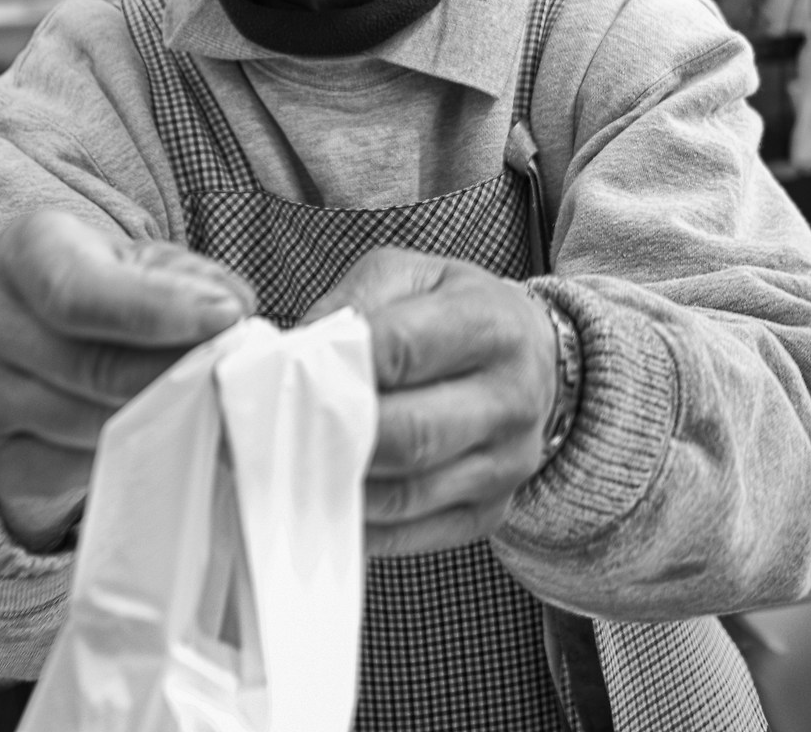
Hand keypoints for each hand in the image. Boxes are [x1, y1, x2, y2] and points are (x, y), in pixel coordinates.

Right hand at [0, 209, 256, 551]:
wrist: (46, 338)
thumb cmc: (111, 292)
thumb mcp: (150, 266)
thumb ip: (195, 281)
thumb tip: (232, 311)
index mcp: (22, 250)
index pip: (79, 291)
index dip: (157, 311)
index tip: (227, 320)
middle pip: (90, 365)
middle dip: (172, 374)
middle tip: (228, 377)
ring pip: (84, 422)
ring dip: (153, 418)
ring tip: (198, 404)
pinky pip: (65, 467)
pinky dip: (117, 455)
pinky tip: (144, 433)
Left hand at [305, 248, 559, 557]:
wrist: (535, 356)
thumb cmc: (459, 311)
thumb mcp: (414, 276)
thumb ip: (354, 302)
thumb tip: (295, 352)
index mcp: (491, 325)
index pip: (403, 350)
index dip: (339, 367)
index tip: (286, 376)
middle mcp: (511, 399)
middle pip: (409, 434)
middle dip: (334, 437)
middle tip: (276, 434)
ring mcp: (506, 464)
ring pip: (406, 494)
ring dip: (339, 487)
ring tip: (289, 470)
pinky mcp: (490, 512)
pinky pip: (413, 535)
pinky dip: (360, 527)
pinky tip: (325, 502)